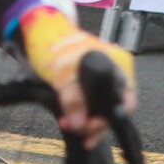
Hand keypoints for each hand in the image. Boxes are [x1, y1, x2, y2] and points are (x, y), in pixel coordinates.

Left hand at [14, 0, 136, 144]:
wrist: (37, 34)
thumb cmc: (54, 44)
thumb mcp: (63, 72)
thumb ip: (73, 99)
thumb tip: (79, 125)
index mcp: (118, 65)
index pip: (125, 99)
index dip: (110, 116)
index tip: (91, 127)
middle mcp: (114, 74)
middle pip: (112, 108)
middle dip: (94, 122)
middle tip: (76, 129)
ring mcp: (100, 81)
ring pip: (99, 110)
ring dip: (84, 122)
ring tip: (67, 125)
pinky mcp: (86, 88)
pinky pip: (88, 107)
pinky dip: (79, 116)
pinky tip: (69, 122)